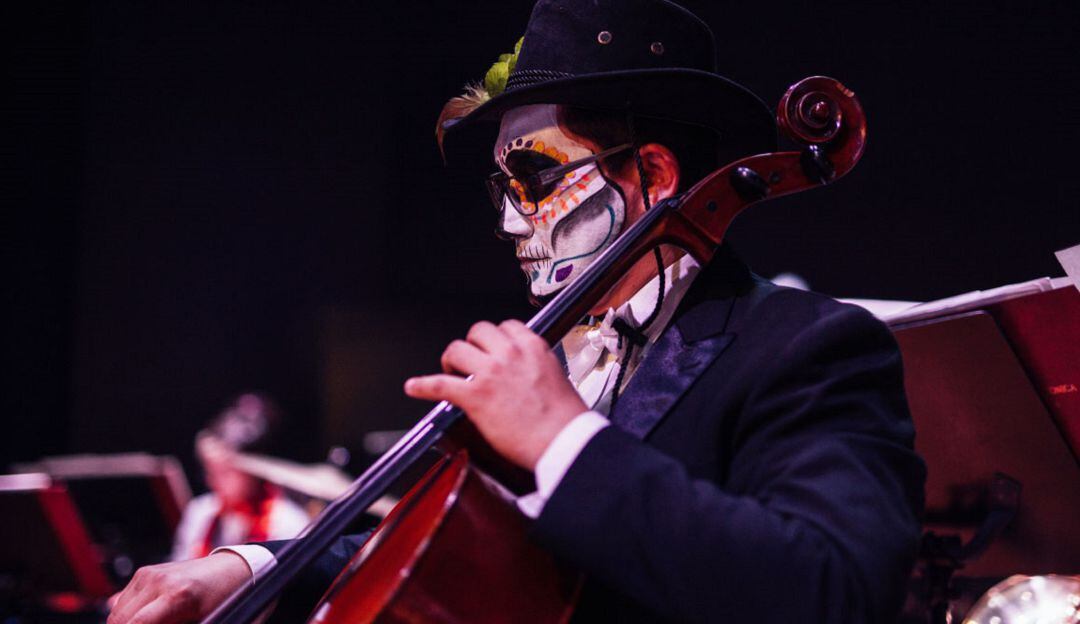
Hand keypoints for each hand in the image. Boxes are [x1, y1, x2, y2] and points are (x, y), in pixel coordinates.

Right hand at [107, 552, 249, 622]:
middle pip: (120, 620)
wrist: (231, 570)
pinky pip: (121, 602)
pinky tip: (146, 619)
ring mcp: (149, 574)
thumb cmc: (224, 599)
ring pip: (117, 613)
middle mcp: (159, 580)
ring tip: (154, 623)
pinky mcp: (144, 572)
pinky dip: (127, 615)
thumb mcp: (206, 620)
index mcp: (177, 595)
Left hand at [405, 319, 587, 470]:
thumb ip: (535, 366)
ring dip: (452, 361)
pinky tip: (415, 387)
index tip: (492, 349)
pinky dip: (423, 385)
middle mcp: (509, 354)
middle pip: (478, 330)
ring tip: (452, 372)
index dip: (496, 339)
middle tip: (470, 360)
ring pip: (457, 349)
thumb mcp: (555, 376)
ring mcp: (490, 374)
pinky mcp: (475, 397)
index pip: (506, 326)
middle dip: (472, 344)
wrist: (564, 440)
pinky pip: (440, 384)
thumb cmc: (564, 417)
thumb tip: (523, 371)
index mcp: (532, 347)